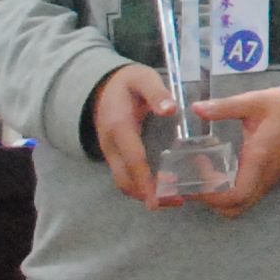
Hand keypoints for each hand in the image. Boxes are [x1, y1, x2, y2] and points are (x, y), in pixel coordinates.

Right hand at [90, 65, 169, 204]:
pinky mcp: (115, 155)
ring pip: (124, 181)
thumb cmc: (128, 82)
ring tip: (175, 198)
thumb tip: (171, 110)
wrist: (102, 86)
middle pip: (125, 179)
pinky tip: (165, 186)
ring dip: (145, 193)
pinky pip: (126, 176)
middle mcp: (111, 145)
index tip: (156, 200)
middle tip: (177, 201)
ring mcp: (111, 152)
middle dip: (147, 195)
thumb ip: (156, 93)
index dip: (145, 181)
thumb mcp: (143, 79)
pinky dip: (142, 186)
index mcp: (119, 127)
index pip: (133, 159)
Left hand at [180, 84, 279, 213]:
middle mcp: (264, 176)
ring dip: (217, 197)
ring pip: (239, 205)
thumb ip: (225, 106)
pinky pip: (245, 196)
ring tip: (203, 174)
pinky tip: (217, 170)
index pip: (236, 194)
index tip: (199, 165)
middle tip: (194, 176)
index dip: (211, 191)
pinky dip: (226, 191)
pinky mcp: (267, 180)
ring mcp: (267, 181)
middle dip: (209, 198)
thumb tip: (196, 108)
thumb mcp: (253, 102)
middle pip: (234, 207)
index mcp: (259, 159)